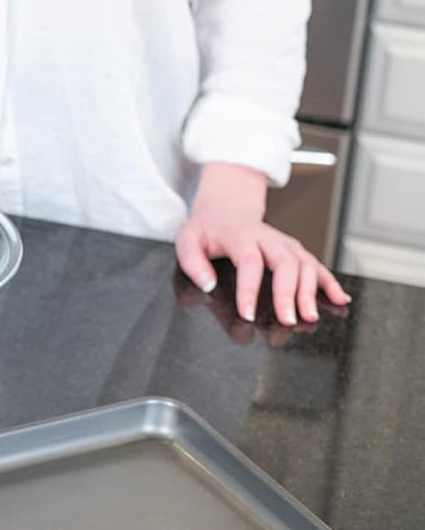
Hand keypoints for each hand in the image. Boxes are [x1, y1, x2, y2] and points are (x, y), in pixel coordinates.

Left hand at [174, 162, 349, 325]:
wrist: (226, 209)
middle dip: (288, 293)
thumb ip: (193, 263)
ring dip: (311, 292)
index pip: (249, 262)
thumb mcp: (188, 241)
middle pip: (285, 263)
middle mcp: (268, 238)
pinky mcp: (296, 250)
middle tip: (287, 321)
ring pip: (305, 264)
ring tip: (309, 317)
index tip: (248, 314)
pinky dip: (331, 282)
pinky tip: (341, 300)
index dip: (250, 289)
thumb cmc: (207, 230)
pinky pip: (317, 265)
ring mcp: (286, 243)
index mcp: (240, 237)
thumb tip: (208, 285)